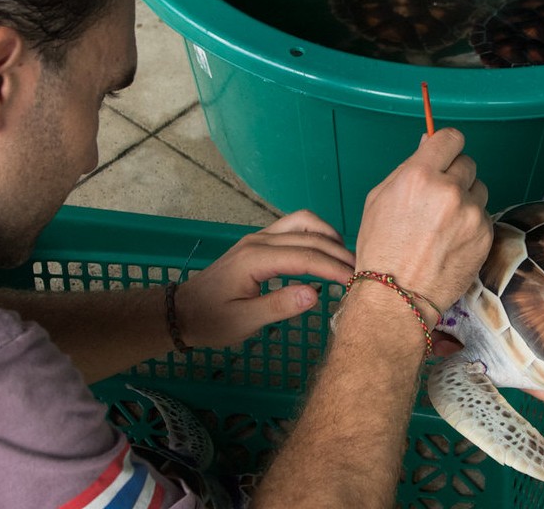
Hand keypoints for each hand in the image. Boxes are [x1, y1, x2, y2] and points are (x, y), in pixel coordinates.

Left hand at [175, 210, 354, 347]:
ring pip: (302, 222)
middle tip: (361, 272)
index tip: (355, 281)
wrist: (182, 312)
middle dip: (338, 252)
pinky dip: (315, 235)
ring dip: (328, 235)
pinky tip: (326, 252)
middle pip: (309, 236)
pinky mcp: (259, 242)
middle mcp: (259, 241)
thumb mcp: (244, 321)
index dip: (333, 267)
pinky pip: (294, 227)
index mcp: (255, 259)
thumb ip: (279, 306)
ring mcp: (259, 238)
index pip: (305, 257)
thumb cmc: (212, 321)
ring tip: (346, 259)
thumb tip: (315, 294)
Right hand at [354, 128, 491, 316]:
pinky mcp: (485, 235)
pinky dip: (472, 225)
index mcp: (419, 176)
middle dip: (455, 177)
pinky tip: (451, 242)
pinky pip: (484, 216)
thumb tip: (429, 142)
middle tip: (438, 200)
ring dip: (466, 201)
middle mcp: (449, 190)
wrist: (397, 296)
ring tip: (443, 225)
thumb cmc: (381, 250)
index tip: (445, 156)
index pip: (451, 138)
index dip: (448, 147)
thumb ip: (408, 168)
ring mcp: (471, 214)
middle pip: (468, 163)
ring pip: (479, 190)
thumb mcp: (380, 199)